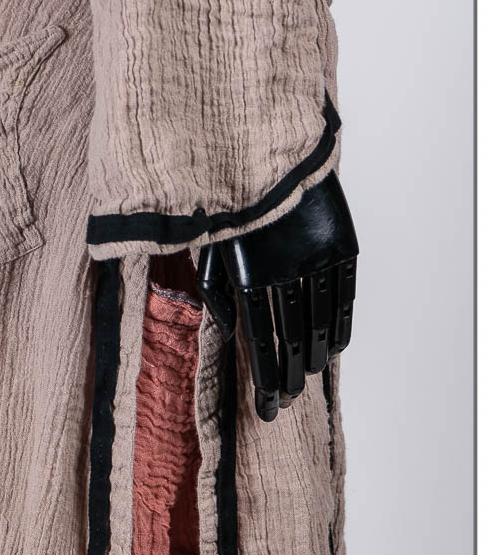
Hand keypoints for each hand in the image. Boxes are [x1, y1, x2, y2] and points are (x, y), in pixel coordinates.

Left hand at [196, 172, 358, 421]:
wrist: (261, 146)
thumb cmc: (229, 202)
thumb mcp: (209, 246)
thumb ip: (216, 292)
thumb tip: (229, 332)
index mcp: (247, 274)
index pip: (259, 342)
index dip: (265, 380)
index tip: (267, 407)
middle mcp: (284, 269)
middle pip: (292, 339)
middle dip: (290, 376)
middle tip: (288, 401)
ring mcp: (316, 255)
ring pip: (321, 320)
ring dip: (317, 356)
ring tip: (309, 377)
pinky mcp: (341, 241)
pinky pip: (345, 294)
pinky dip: (341, 323)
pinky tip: (335, 345)